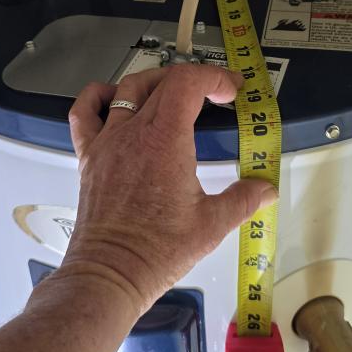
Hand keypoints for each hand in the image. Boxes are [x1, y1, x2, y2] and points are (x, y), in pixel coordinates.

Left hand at [58, 65, 276, 315]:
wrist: (110, 274)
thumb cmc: (156, 251)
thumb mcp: (212, 224)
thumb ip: (244, 199)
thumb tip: (266, 190)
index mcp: (166, 140)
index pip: (188, 82)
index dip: (214, 77)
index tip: (230, 90)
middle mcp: (134, 132)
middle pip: (163, 81)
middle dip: (194, 80)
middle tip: (214, 95)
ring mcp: (107, 142)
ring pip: (128, 88)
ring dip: (155, 82)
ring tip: (173, 92)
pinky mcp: (90, 157)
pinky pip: (85, 112)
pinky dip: (99, 96)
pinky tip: (115, 100)